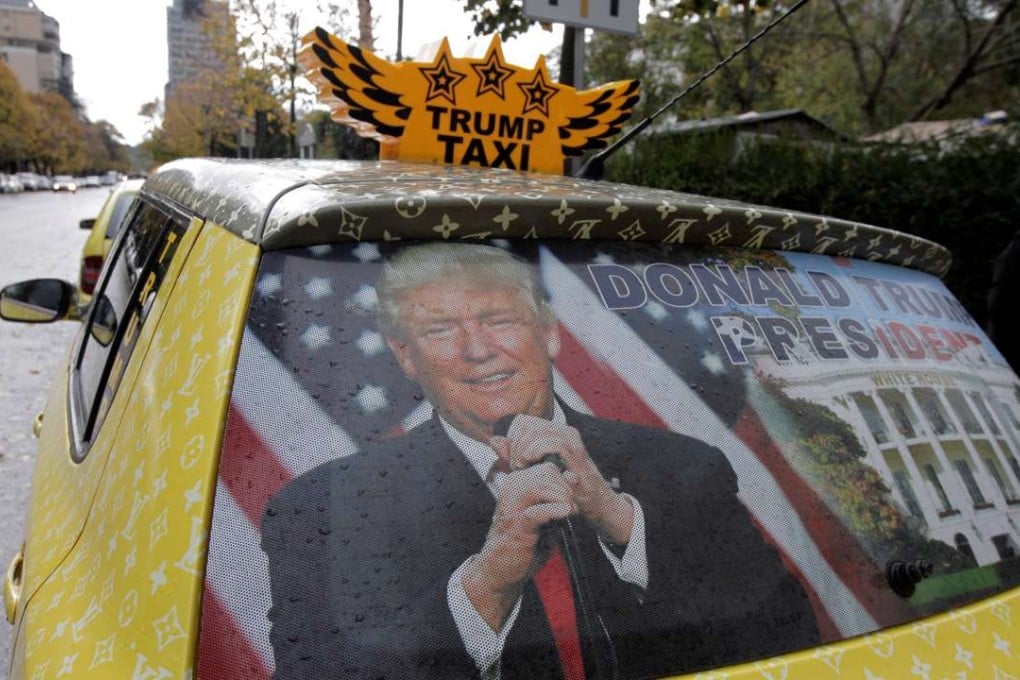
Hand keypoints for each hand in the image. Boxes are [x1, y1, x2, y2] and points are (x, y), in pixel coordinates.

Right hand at [463, 459, 573, 630]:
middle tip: (571, 507)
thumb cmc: (521, 543)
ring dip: (561, 497)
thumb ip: (556, 497)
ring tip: (569, 511)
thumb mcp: (542, 515)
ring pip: (541, 485)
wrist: (498, 569)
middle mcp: (511, 490)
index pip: (547, 468)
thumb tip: (572, 477)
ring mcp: (512, 506)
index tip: (570, 497)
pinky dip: (555, 510)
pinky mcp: (517, 526)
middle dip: (565, 488)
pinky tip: (564, 513)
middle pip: (546, 472)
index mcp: (516, 485)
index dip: (563, 480)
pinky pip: (538, 511)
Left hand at [493, 415, 633, 546]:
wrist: (593, 502)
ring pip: (538, 430)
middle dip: (515, 444)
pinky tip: (529, 461)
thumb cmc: (563, 486)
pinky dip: (537, 450)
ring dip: (524, 448)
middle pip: (527, 424)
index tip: (510, 458)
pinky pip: (554, 442)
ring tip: (521, 465)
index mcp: (552, 431)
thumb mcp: (530, 470)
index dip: (511, 438)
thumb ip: (511, 456)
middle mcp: (562, 430)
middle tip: (514, 465)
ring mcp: (571, 440)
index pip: (522, 422)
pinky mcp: (577, 453)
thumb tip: (494, 440)